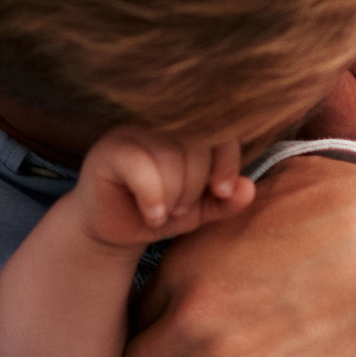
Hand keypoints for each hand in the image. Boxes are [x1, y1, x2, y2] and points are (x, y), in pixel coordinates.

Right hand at [74, 129, 253, 249]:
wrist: (115, 232)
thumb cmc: (158, 211)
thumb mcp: (199, 210)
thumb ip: (226, 200)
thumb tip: (248, 188)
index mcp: (185, 129)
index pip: (218, 129)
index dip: (226, 160)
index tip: (221, 192)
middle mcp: (158, 124)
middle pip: (194, 141)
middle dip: (195, 183)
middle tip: (182, 210)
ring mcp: (130, 133)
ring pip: (167, 153)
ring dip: (173, 193)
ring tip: (165, 215)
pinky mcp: (107, 151)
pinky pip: (138, 165)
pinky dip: (152, 196)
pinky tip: (151, 215)